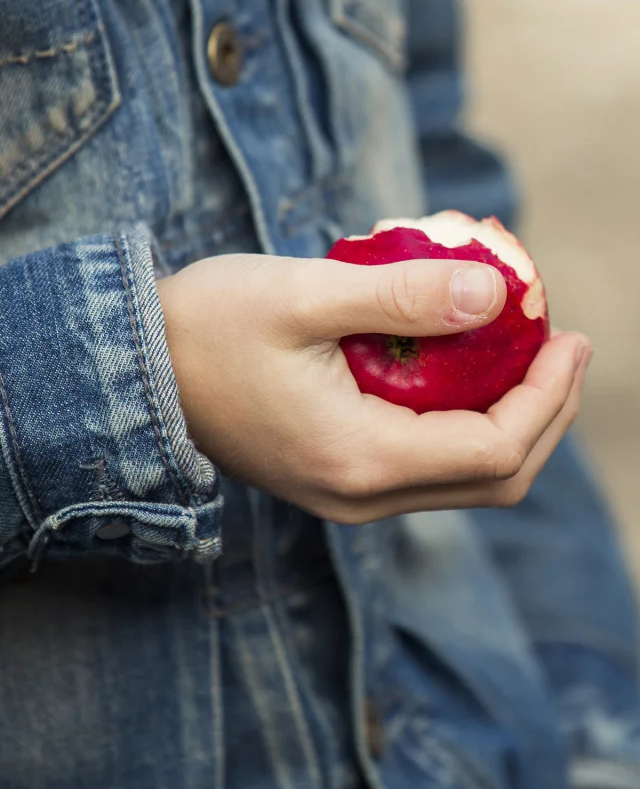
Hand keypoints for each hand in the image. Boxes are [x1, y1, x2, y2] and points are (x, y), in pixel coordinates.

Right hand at [157, 254, 589, 521]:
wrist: (136, 369)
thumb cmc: (208, 324)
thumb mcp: (306, 293)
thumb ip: (405, 295)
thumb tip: (498, 292)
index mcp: (359, 459)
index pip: (494, 449)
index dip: (548, 396)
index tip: (569, 335)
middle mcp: (360, 496)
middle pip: (493, 479)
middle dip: (545, 414)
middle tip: (564, 345)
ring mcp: (348, 495)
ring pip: (464, 478)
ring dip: (510, 419)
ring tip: (524, 350)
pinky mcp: (337, 477)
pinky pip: (428, 464)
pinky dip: (467, 421)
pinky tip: (466, 367)